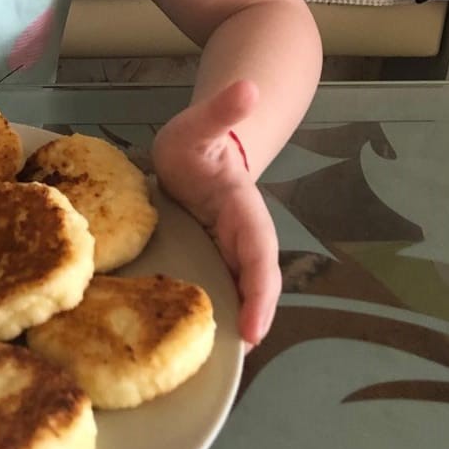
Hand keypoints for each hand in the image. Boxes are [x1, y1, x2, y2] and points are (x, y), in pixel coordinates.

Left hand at [150, 79, 280, 347]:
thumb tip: (248, 88)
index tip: (254, 326)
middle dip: (250, 318)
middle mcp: (238, 236)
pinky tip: (188, 342)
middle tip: (236, 356)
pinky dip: (209, 313)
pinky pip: (212, 287)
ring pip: (234, 290)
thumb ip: (223, 110)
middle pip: (251, 282)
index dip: (260, 291)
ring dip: (230, 321)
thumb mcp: (202, 124)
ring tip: (212, 361)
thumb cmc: (199, 139)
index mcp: (241, 207)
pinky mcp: (206, 257)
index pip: (258, 253)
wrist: (197, 147)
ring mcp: (223, 250)